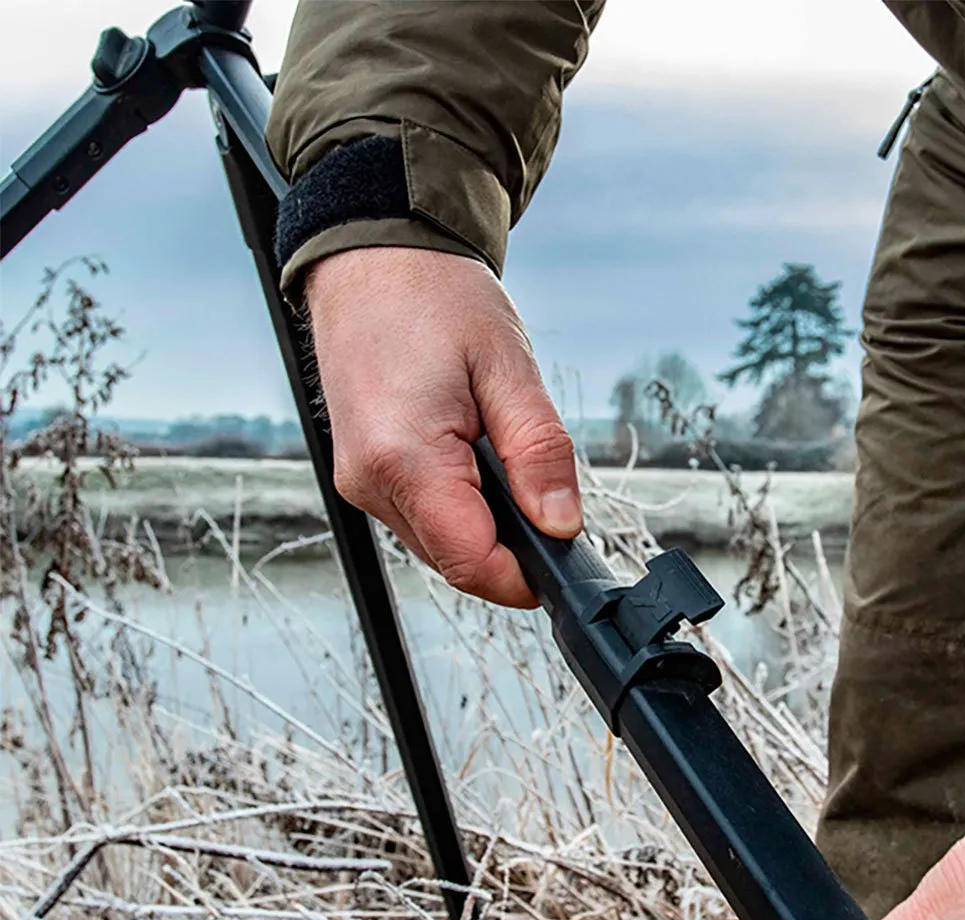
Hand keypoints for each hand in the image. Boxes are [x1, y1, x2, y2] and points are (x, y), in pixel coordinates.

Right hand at [306, 247, 582, 607]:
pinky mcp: (362, 474)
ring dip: (483, 518)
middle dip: (509, 541)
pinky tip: (466, 449)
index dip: (526, 575)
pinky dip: (457, 500)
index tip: (564, 552)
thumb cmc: (434, 297)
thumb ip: (539, 453)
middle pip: (457, 558)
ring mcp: (360, 482)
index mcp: (404, 458)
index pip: (471, 562)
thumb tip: (562, 524)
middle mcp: (370, 482)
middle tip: (535, 478)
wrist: (372, 260)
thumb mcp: (508, 366)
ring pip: (439, 541)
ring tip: (493, 444)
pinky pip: (420, 515)